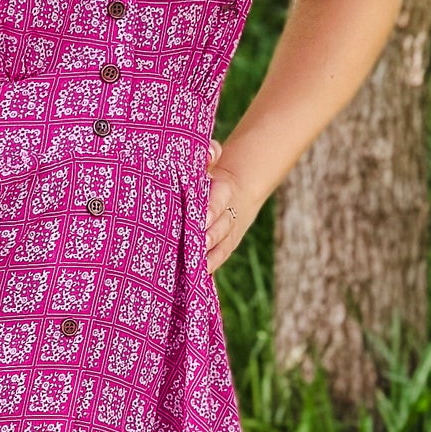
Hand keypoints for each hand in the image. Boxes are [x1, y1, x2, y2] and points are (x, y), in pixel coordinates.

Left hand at [204, 138, 264, 275]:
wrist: (234, 191)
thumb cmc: (209, 175)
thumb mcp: (210, 161)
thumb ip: (209, 153)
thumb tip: (210, 151)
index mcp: (224, 190)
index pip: (218, 200)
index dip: (212, 209)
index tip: (202, 218)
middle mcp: (228, 214)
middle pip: (221, 228)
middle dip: (210, 236)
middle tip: (199, 242)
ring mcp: (227, 234)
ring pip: (220, 247)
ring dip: (209, 257)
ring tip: (196, 265)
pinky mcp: (223, 248)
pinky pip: (216, 260)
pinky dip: (208, 270)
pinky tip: (196, 279)